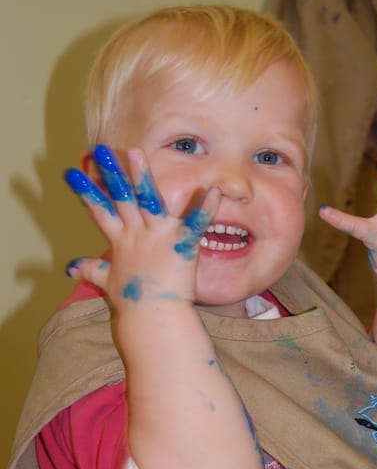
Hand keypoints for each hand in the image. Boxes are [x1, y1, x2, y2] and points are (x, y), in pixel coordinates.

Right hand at [64, 145, 220, 309]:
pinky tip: (215, 190)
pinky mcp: (182, 244)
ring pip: (149, 201)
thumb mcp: (107, 282)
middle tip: (101, 149)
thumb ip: (90, 270)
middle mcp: (136, 234)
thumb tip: (70, 268)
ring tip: (136, 153)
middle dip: (111, 173)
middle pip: (121, 198)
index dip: (87, 191)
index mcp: (121, 240)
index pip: (100, 210)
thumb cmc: (133, 302)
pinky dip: (206, 208)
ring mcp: (158, 237)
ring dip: (142, 177)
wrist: (152, 318)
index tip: (72, 171)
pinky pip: (196, 222)